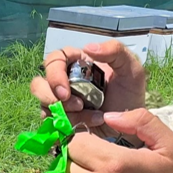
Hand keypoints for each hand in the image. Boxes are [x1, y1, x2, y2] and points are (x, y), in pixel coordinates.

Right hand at [30, 40, 146, 127]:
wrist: (133, 125)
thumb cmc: (130, 95)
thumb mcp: (131, 69)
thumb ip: (115, 51)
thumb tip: (88, 47)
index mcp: (77, 64)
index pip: (54, 59)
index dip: (54, 73)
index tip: (65, 90)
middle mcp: (64, 80)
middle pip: (39, 83)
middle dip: (50, 95)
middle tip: (73, 104)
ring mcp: (60, 100)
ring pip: (42, 102)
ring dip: (61, 110)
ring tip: (85, 113)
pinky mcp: (59, 118)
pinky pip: (51, 121)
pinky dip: (68, 123)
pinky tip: (88, 123)